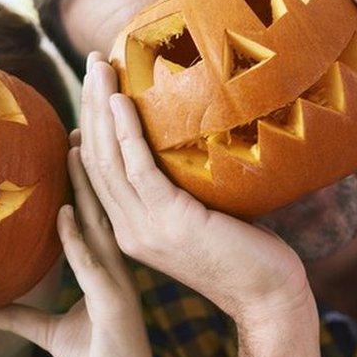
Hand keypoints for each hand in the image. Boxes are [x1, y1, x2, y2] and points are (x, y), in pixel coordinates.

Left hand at [0, 137, 159, 356]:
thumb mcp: (51, 334)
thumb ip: (19, 318)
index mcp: (108, 271)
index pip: (96, 216)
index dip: (85, 182)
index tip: (72, 145)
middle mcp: (118, 271)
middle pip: (103, 211)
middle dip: (90, 171)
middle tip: (76, 129)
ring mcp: (120, 286)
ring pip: (102, 227)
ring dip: (87, 190)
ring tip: (72, 152)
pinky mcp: (116, 306)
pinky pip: (92, 266)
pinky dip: (78, 239)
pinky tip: (67, 213)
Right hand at [78, 52, 314, 326]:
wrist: (266, 295)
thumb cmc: (243, 251)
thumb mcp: (197, 214)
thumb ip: (177, 186)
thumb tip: (183, 141)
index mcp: (129, 228)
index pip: (96, 171)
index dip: (90, 125)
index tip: (90, 89)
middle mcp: (127, 229)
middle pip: (94, 158)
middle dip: (89, 104)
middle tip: (93, 61)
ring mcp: (144, 228)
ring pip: (108, 158)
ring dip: (101, 106)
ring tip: (100, 66)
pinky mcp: (169, 221)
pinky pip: (138, 167)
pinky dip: (125, 130)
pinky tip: (121, 99)